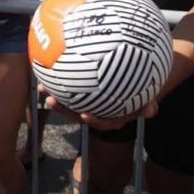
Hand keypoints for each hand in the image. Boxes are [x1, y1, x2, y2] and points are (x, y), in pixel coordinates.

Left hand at [40, 84, 158, 130]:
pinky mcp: (79, 94)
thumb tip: (152, 112)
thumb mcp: (146, 98)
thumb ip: (147, 105)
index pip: (101, 121)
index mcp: (111, 117)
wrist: (132, 81)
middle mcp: (96, 113)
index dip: (93, 120)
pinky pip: (67, 90)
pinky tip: (47, 72)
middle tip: (50, 100)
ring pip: (68, 103)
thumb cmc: (140, 89)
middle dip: (62, 109)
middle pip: (77, 113)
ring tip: (42, 88)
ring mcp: (86, 104)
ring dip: (54, 97)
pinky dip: (57, 83)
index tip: (84, 115)